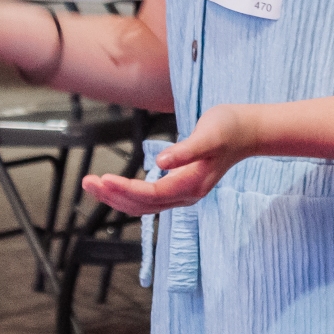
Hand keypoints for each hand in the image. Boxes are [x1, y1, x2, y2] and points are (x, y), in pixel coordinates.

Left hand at [82, 104, 260, 214]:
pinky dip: (127, 195)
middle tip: (87, 181)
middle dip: (113, 195)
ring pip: (143, 205)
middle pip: (143, 204)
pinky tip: (113, 186)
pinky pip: (148, 199)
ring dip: (116, 197)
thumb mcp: (210, 134)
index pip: (153, 193)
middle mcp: (187, 195)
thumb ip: (186, 150)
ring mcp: (183, 194)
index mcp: (193, 185)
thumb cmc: (228, 128)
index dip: (127, 189)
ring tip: (92, 184)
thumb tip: (162, 162)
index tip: (104, 179)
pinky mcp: (179, 187)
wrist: (246, 131)